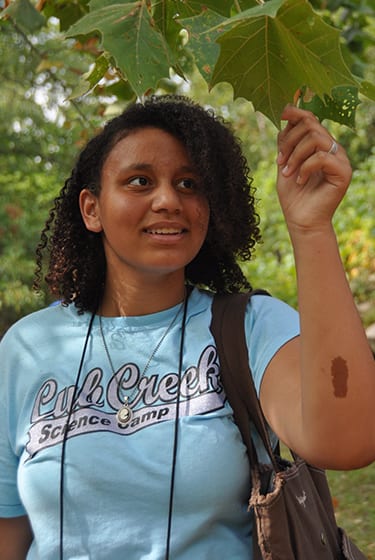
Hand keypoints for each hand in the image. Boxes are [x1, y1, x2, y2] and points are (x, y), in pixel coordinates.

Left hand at [276, 105, 351, 233]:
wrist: (301, 221)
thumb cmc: (293, 196)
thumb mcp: (284, 164)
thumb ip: (286, 143)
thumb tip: (286, 118)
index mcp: (320, 146)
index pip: (311, 119)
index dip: (296, 113)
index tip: (281, 114)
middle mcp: (332, 149)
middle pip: (311, 125)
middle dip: (290, 140)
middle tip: (279, 161)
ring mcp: (340, 160)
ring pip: (316, 138)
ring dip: (295, 154)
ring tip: (286, 172)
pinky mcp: (343, 172)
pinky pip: (322, 157)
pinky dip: (305, 167)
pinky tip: (299, 181)